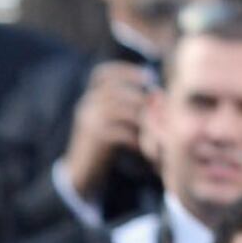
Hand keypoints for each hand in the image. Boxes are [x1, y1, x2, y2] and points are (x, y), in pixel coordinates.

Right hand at [64, 61, 154, 187]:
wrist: (81, 172)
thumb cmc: (102, 146)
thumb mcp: (110, 122)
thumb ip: (126, 107)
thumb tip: (156, 94)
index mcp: (90, 97)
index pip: (102, 74)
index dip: (125, 70)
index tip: (148, 76)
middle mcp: (87, 104)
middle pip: (115, 90)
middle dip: (140, 95)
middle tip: (160, 104)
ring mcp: (88, 119)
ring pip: (119, 109)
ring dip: (141, 115)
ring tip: (156, 125)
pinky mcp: (94, 137)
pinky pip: (120, 132)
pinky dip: (135, 137)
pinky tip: (143, 145)